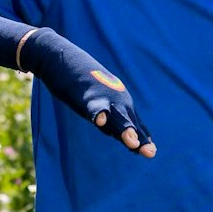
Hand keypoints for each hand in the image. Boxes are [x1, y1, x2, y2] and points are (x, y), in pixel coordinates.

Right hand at [19, 29, 155, 157]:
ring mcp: (102, 97)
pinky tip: (100, 121)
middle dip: (140, 139)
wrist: (61, 58)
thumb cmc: (79, 80)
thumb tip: (111, 129)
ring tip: (131, 142)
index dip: (143, 138)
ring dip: (124, 129)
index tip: (152, 151)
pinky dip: (98, 113)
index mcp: (120, 102)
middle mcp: (116, 99)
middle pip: (129, 122)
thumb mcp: (96, 98)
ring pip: (116, 116)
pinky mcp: (85, 95)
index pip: (134, 122)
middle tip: (151, 153)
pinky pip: (93, 106)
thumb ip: (105, 115)